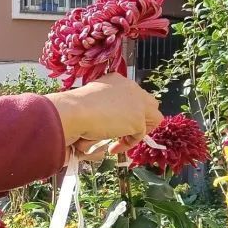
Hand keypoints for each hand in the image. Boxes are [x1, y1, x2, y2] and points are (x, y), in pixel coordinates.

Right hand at [47, 73, 162, 155]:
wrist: (75, 111)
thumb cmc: (74, 107)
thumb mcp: (91, 100)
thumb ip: (104, 104)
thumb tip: (106, 118)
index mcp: (118, 80)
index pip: (133, 95)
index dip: (128, 110)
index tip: (116, 122)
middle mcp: (132, 88)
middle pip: (149, 103)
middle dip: (141, 118)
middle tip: (125, 132)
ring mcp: (138, 103)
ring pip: (153, 117)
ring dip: (140, 130)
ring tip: (122, 140)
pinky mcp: (138, 120)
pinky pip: (140, 135)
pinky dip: (128, 144)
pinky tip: (113, 148)